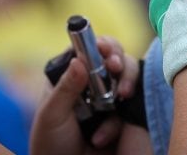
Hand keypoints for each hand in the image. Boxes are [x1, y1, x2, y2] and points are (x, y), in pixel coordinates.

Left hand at [29, 37, 139, 154]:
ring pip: (127, 72)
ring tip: (122, 94)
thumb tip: (80, 60)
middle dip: (117, 56)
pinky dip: (126, 109)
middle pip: (112, 55)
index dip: (98, 44)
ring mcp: (111, 95)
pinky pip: (135, 100)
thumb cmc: (51, 143)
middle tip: (115, 66)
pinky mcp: (125, 113)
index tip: (103, 48)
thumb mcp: (53, 115)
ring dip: (127, 78)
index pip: (87, 49)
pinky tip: (104, 132)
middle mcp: (93, 81)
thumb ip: (66, 88)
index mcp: (71, 76)